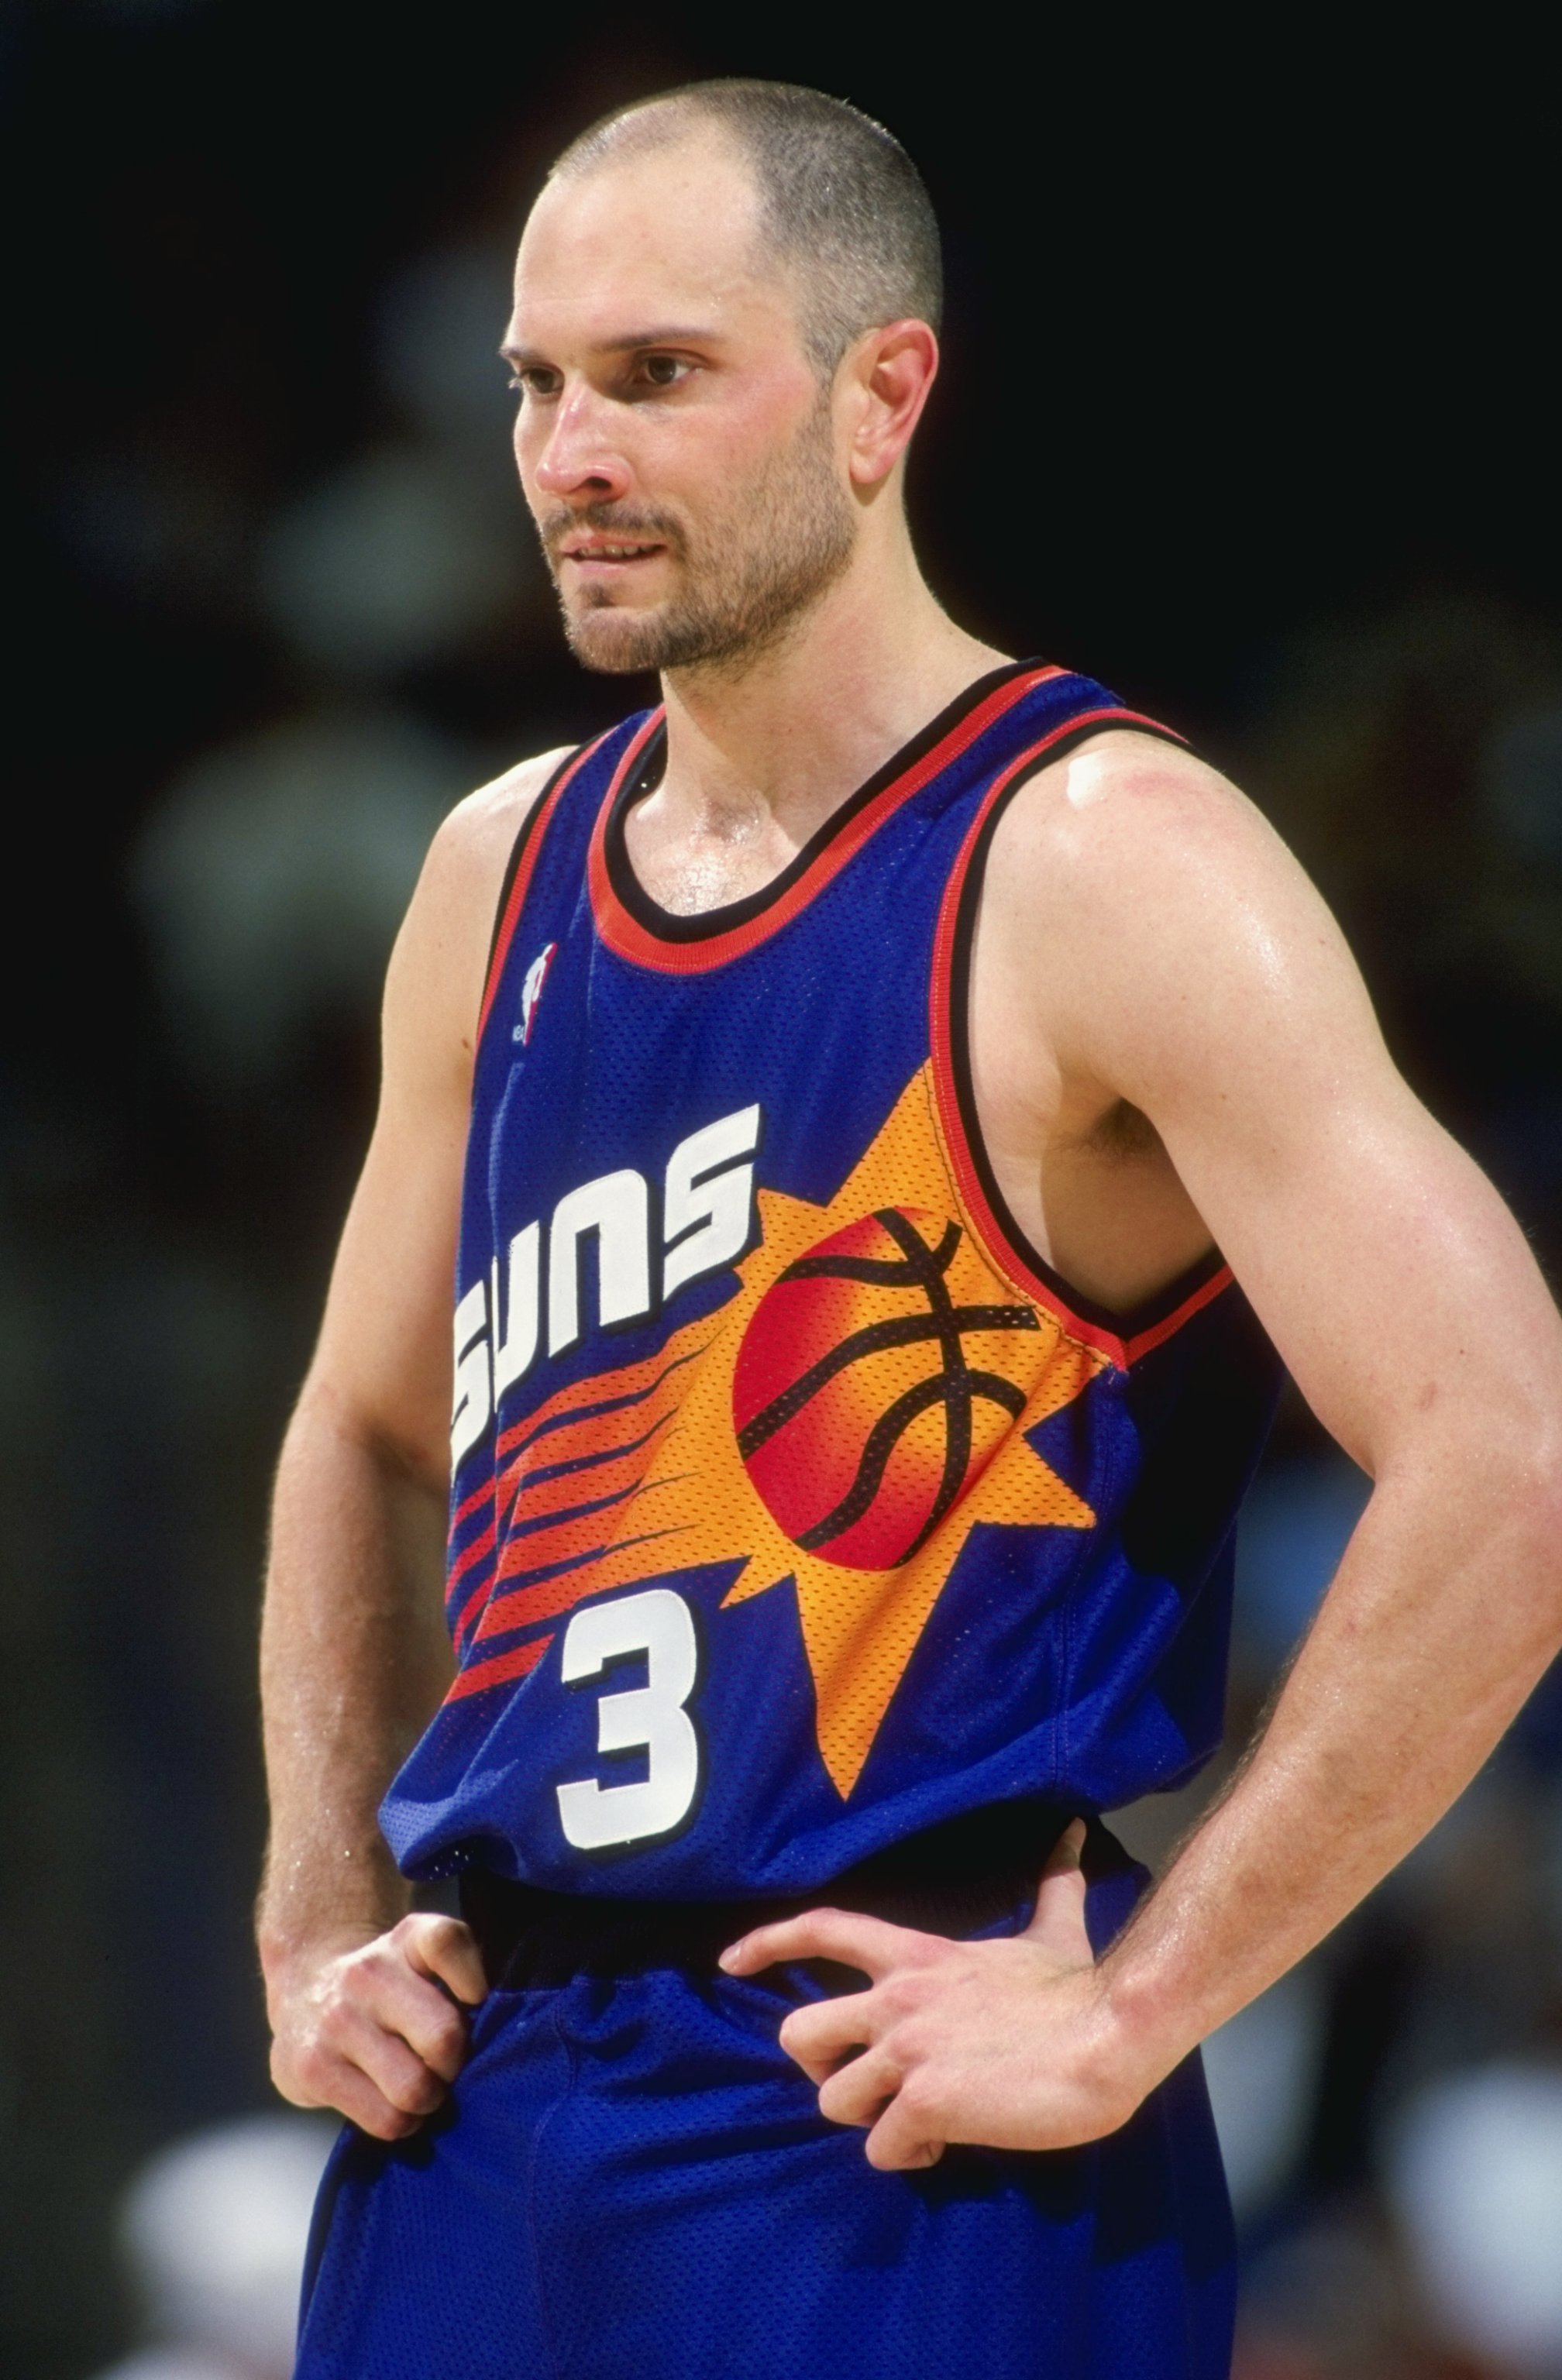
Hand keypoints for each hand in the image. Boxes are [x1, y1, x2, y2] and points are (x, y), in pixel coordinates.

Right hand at [265, 1914, 486, 2140]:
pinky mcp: (313, 2069)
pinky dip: (401, 2123)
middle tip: (444, 2064)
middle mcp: (367, 1973)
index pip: (446, 1942)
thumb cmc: (388, 1985)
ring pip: (414, 2089)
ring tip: (419, 2088)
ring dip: (428, 2100)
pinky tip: (392, 2103)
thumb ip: (462, 1973)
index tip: (474, 2000)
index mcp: (405, 1940)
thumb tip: (491, 2029)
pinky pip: (386, 2120)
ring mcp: (336, 2021)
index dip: (472, 1979)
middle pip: (443, 2037)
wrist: (306, 1992)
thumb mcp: (424, 1956)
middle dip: (454, 2064)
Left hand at [719, 1821, 1153, 2169]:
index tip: (730, 1961)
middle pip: (800, 2032)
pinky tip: (945, 2144)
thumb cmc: (1078, 1990)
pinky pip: (882, 2148)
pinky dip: (909, 2156)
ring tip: (918, 2122)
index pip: (821, 1929)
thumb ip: (1051, 1885)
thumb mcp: (1053, 1930)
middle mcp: (898, 1999)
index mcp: (917, 1957)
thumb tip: (1073, 1833)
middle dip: (822, 2066)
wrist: (1108, 2035)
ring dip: (871, 2121)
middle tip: (868, 2083)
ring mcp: (907, 2050)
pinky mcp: (925, 2101)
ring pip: (833, 2100)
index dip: (768, 1942)